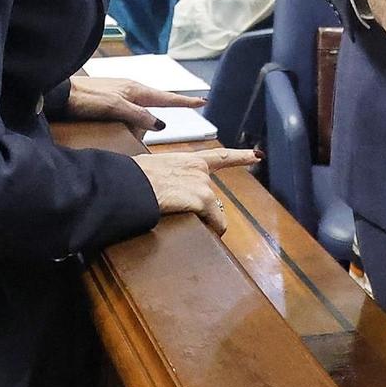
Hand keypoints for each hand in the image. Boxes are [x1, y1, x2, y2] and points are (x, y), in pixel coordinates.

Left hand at [66, 75, 204, 140]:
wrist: (59, 94)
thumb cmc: (86, 99)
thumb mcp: (116, 108)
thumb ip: (139, 115)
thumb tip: (161, 124)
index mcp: (135, 90)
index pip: (166, 98)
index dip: (185, 102)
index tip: (202, 101)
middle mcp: (130, 90)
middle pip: (154, 105)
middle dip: (158, 115)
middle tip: (149, 121)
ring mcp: (119, 95)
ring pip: (139, 112)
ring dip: (137, 123)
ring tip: (123, 128)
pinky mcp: (109, 101)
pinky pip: (127, 113)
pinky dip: (128, 121)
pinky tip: (118, 125)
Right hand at [135, 147, 259, 234]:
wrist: (129, 185)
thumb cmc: (132, 178)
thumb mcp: (150, 169)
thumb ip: (164, 174)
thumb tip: (157, 183)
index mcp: (186, 160)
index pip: (218, 156)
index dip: (240, 156)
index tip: (257, 155)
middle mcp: (199, 169)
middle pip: (211, 195)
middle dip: (203, 208)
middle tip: (185, 213)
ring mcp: (202, 183)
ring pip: (214, 210)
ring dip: (206, 220)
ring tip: (183, 220)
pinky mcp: (203, 199)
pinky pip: (216, 221)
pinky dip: (214, 228)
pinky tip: (206, 231)